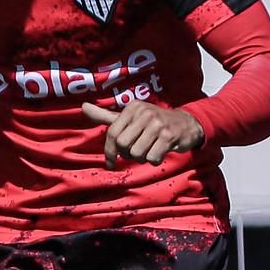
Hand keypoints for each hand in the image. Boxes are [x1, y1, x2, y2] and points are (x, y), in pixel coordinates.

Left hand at [80, 100, 204, 166]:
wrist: (186, 124)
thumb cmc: (153, 122)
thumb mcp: (130, 117)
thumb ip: (106, 115)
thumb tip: (83, 107)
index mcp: (132, 108)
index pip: (112, 133)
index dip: (109, 151)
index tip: (110, 162)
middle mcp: (144, 113)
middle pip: (123, 145)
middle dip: (128, 154)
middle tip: (137, 151)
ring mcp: (158, 124)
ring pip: (137, 153)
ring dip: (142, 158)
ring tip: (150, 149)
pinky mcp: (169, 136)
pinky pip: (152, 158)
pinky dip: (154, 160)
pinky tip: (160, 151)